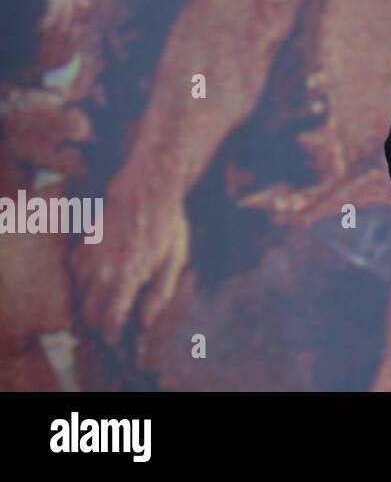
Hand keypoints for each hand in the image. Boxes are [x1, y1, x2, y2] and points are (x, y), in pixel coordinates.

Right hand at [72, 172, 190, 345]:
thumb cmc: (167, 226)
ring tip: (104, 308)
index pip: (109, 321)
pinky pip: (74, 277)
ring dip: (88, 307)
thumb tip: (143, 324)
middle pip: (88, 315)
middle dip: (97, 327)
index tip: (117, 342)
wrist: (147, 191)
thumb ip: (159, 296)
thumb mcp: (174, 261)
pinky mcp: (82, 247)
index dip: (112, 337)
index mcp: (127, 277)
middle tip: (109, 329)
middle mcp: (102, 272)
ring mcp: (88, 259)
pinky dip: (82, 286)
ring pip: (77, 297)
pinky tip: (98, 283)